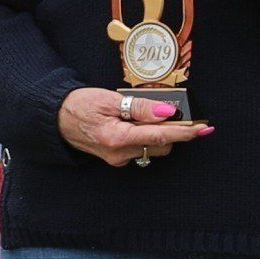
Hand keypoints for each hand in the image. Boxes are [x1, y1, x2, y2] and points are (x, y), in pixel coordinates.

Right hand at [58, 86, 212, 169]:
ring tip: (142, 114)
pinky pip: (142, 149)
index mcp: (117, 138)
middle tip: (170, 110)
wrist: (57, 118)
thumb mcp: (110, 99)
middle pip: (161, 145)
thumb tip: (168, 112)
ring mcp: (118, 159)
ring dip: (158, 133)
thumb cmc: (80, 105)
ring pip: (153, 148)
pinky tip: (136, 124)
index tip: (203, 128)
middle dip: (171, 129)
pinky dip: (146, 137)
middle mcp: (119, 154)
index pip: (160, 136)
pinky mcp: (118, 159)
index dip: (185, 132)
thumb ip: (140, 107)